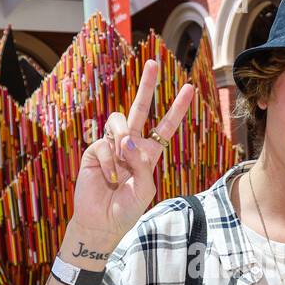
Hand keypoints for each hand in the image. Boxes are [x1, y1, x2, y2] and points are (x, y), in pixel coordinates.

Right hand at [69, 58, 194, 242]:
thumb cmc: (126, 209)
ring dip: (123, 139)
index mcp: (149, 153)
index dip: (177, 109)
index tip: (189, 88)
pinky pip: (105, 144)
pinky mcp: (95, 150)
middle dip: (147, 85)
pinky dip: (109, 163)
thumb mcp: (145, 189)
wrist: (101, 223)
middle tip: (154, 62)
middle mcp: (131, 145)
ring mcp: (112, 145)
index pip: (165, 126)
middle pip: (140, 108)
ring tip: (122, 161)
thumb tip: (127, 141)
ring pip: (119, 121)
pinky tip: (109, 178)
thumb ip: (142, 164)